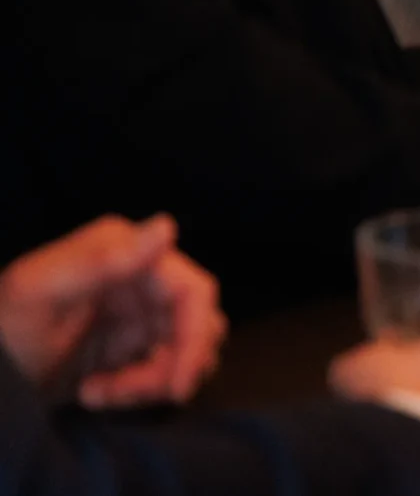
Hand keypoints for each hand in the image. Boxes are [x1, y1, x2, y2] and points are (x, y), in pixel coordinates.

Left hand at [0, 215, 224, 407]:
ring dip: (150, 383)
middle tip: (129, 395)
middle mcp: (143, 277)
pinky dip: (135, 391)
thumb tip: (166, 227)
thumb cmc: (2, 330)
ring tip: (98, 394)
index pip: (193, 291)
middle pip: (198, 325)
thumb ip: (100, 261)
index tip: (177, 385)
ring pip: (185, 351)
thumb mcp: (38, 294)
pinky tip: (92, 393)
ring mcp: (140, 313)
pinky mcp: (133, 347)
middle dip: (171, 367)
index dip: (195, 338)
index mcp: (126, 253)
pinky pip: (162, 371)